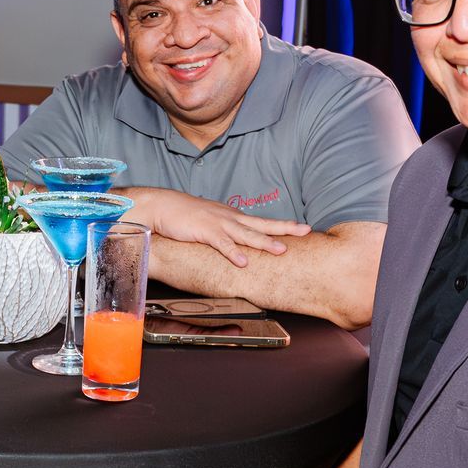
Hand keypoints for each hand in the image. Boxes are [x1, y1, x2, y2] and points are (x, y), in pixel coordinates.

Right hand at [123, 188, 310, 266]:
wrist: (162, 205)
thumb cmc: (184, 216)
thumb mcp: (209, 223)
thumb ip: (224, 234)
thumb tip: (236, 246)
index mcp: (231, 217)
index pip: (260, 221)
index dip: (281, 225)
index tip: (300, 228)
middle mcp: (229, 218)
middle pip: (262, 223)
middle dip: (285, 228)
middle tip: (305, 230)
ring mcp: (218, 224)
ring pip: (246, 234)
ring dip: (264, 242)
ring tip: (281, 250)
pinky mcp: (204, 231)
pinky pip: (221, 244)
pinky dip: (233, 253)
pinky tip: (243, 262)